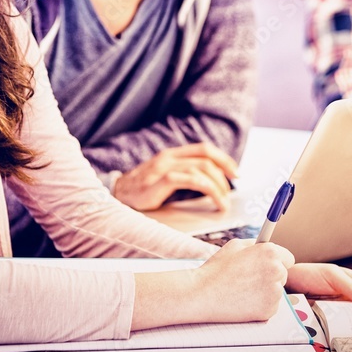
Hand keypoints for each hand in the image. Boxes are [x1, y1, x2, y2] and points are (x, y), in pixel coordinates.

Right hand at [113, 142, 237, 210]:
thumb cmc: (142, 189)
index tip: (236, 173)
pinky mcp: (159, 181)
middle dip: (224, 175)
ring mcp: (163, 168)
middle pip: (206, 159)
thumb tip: (210, 183)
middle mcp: (169, 157)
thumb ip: (182, 174)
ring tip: (223, 202)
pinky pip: (190, 180)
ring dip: (217, 187)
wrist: (116, 194)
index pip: (204, 149)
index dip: (223, 159)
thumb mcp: (164, 176)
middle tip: (230, 193)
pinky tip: (212, 200)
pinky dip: (207, 189)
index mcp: (172, 154)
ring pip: (201, 170)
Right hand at [194, 239, 294, 322]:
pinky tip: (244, 301)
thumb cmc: (217, 268)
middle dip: (270, 276)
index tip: (267, 265)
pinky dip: (261, 304)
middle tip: (250, 279)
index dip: (276, 261)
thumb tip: (267, 246)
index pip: (288, 258)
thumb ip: (256, 245)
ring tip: (244, 290)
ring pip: (276, 290)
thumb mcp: (236, 246)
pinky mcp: (270, 310)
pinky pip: (271, 305)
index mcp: (270, 252)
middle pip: (283, 274)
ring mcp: (274, 292)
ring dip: (265, 290)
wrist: (202, 294)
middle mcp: (276, 271)